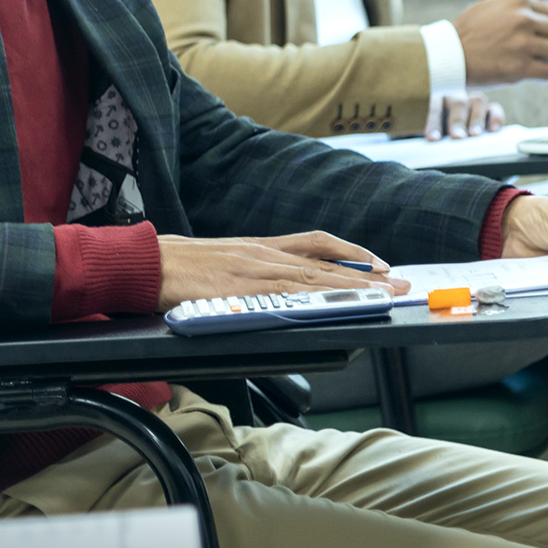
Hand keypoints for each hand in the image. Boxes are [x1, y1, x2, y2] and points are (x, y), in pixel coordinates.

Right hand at [156, 231, 407, 309]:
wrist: (147, 263)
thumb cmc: (177, 267)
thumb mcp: (222, 261)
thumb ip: (249, 270)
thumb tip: (273, 285)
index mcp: (259, 246)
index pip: (316, 244)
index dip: (351, 252)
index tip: (379, 263)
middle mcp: (263, 254)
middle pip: (326, 262)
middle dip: (368, 273)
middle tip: (400, 282)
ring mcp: (255, 270)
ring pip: (316, 277)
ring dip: (355, 287)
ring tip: (384, 295)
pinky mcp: (244, 289)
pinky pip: (289, 293)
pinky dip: (318, 297)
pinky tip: (338, 303)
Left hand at [426, 94, 505, 140]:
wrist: (456, 134)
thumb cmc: (442, 134)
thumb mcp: (437, 134)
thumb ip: (439, 138)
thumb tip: (440, 146)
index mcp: (438, 101)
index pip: (435, 109)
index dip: (434, 124)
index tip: (433, 139)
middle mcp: (457, 97)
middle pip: (458, 103)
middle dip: (457, 121)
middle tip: (457, 137)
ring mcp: (474, 101)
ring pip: (478, 101)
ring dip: (476, 119)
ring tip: (475, 135)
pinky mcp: (491, 109)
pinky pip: (495, 109)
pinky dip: (495, 118)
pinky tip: (493, 131)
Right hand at [452, 0, 547, 85]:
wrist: (448, 54)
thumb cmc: (472, 28)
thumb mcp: (497, 3)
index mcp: (519, 2)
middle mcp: (523, 20)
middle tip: (538, 49)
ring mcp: (522, 44)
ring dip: (547, 59)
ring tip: (528, 59)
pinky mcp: (519, 68)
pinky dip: (541, 74)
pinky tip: (527, 71)